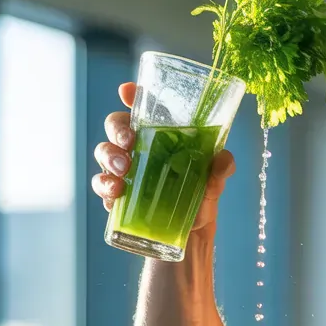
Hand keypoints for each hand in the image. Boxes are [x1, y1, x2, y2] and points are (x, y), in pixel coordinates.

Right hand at [91, 82, 236, 231]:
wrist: (192, 235)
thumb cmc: (200, 198)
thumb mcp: (214, 183)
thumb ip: (220, 169)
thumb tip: (222, 159)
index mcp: (160, 136)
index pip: (142, 109)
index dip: (132, 96)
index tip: (127, 91)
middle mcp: (138, 148)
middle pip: (116, 125)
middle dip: (117, 128)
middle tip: (129, 140)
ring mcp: (124, 170)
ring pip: (104, 152)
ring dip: (110, 156)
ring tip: (124, 169)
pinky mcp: (117, 195)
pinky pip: (102, 185)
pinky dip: (105, 186)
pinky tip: (115, 192)